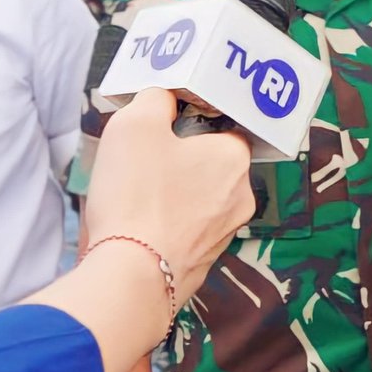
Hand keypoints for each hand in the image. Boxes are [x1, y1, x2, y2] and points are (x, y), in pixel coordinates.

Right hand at [86, 88, 254, 302]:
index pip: (219, 130)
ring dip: (169, 197)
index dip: (186, 127)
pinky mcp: (202, 263)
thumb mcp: (135, 126)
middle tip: (140, 166)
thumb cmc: (137, 197)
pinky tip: (135, 229)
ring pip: (196, 202)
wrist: (132, 275)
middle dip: (176, 164)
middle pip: (207, 167)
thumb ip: (153, 100)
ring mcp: (224, 233)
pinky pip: (183, 233)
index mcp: (234, 158)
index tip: (160, 132)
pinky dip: (162, 227)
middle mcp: (240, 196)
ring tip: (132, 200)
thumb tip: (161, 95)